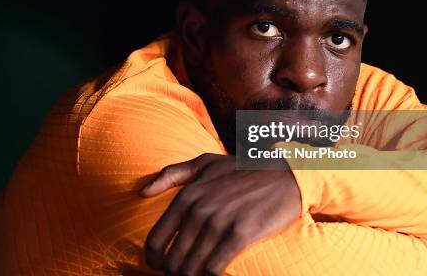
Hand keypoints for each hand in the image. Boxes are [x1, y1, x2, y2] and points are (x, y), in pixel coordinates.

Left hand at [140, 153, 301, 275]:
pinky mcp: (241, 234)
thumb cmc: (242, 170)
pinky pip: (214, 269)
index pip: (156, 238)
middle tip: (179, 274)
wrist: (285, 174)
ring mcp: (220, 223)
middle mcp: (199, 210)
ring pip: (190, 268)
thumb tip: (142, 192)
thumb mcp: (205, 163)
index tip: (158, 265)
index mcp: (187, 195)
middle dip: (172, 273)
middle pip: (172, 259)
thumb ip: (171, 174)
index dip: (152, 259)